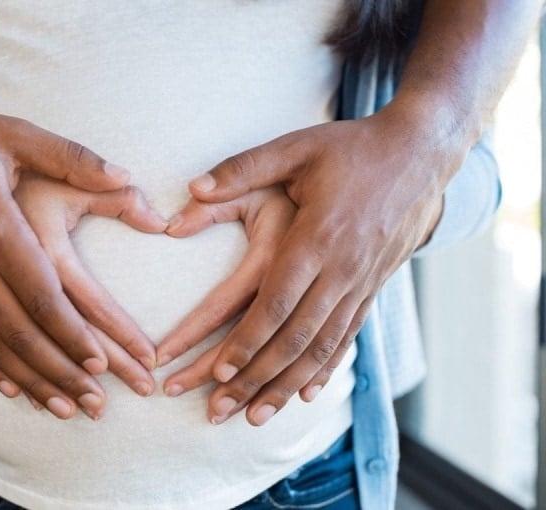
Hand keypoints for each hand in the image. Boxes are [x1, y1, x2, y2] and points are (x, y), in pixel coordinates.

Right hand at [0, 99, 146, 419]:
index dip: (71, 333)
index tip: (103, 362)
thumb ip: (72, 158)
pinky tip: (14, 390)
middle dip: (62, 372)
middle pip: (20, 332)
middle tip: (97, 403)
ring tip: (67, 409)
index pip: (41, 294)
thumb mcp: (13, 133)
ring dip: (32, 381)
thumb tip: (127, 176)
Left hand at [175, 108, 445, 425]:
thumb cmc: (353, 149)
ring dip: (286, 386)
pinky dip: (324, 370)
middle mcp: (341, 270)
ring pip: (321, 348)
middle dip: (255, 378)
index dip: (247, 341)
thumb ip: (243, 168)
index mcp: (317, 238)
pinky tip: (306, 395)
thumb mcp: (297, 148)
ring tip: (254, 417)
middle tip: (219, 409)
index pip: (276, 303)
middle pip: (295, 338)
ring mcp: (361, 283)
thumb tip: (191, 187)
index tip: (218, 371)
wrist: (421, 154)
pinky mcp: (373, 288)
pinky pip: (347, 338)